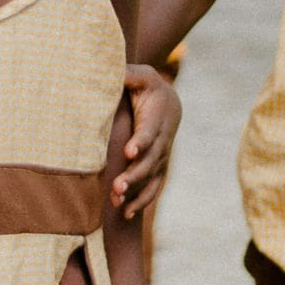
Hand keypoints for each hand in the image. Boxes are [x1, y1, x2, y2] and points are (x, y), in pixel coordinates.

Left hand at [114, 64, 181, 215]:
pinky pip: (153, 188)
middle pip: (150, 161)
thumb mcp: (140, 75)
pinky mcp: (159, 168)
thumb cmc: (147, 86)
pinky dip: (141, 201)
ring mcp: (162, 157)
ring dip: (135, 192)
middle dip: (134, 175)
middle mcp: (162, 141)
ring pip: (151, 178)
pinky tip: (126, 214)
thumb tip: (116, 71)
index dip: (140, 142)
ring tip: (117, 202)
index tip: (129, 151)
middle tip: (116, 186)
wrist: (169, 101)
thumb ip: (129, 74)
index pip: (148, 132)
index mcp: (156, 118)